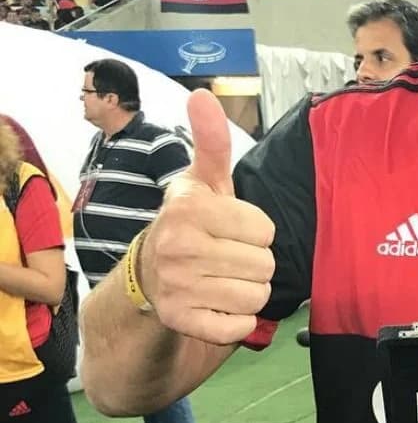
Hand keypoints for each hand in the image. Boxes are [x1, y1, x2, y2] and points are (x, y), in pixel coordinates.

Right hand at [138, 90, 275, 345]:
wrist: (149, 275)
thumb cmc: (191, 223)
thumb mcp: (204, 181)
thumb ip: (212, 141)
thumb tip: (202, 95)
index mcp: (188, 209)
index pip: (265, 230)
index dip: (257, 231)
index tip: (233, 229)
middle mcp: (177, 247)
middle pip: (264, 265)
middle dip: (256, 263)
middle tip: (229, 257)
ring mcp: (176, 288)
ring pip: (256, 297)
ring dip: (249, 292)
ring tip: (224, 279)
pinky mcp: (179, 322)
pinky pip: (238, 327)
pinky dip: (237, 322)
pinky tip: (218, 305)